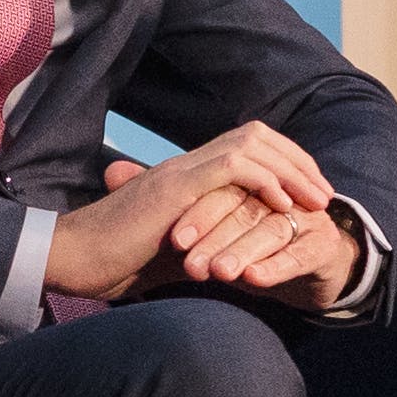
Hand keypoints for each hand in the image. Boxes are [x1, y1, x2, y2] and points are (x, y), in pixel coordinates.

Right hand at [44, 121, 334, 301]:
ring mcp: (180, 171)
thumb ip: (202, 244)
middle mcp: (185, 164)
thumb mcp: (169, 252)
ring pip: (252, 143)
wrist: (71, 259)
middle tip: (325, 193)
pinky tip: (284, 206)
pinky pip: (234, 167)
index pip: (245, 147)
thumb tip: (230, 259)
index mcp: (184, 175)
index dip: (284, 164)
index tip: (307, 195)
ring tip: (316, 200)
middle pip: (257, 134)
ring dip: (292, 169)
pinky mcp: (176, 187)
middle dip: (298, 160)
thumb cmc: (111, 262)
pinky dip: (266, 180)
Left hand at [169, 189, 363, 310]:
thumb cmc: (254, 245)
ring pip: (271, 229)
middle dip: (216, 236)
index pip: (224, 190)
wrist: (313, 269)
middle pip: (246, 207)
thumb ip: (173, 207)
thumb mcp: (216, 231)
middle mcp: (279, 195)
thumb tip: (112, 170)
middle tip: (192, 265)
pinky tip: (254, 279)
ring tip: (220, 273)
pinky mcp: (323, 246)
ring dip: (243, 251)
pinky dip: (276, 266)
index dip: (199, 213)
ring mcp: (305, 218)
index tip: (176, 241)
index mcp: (253, 184)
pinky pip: (300, 254)